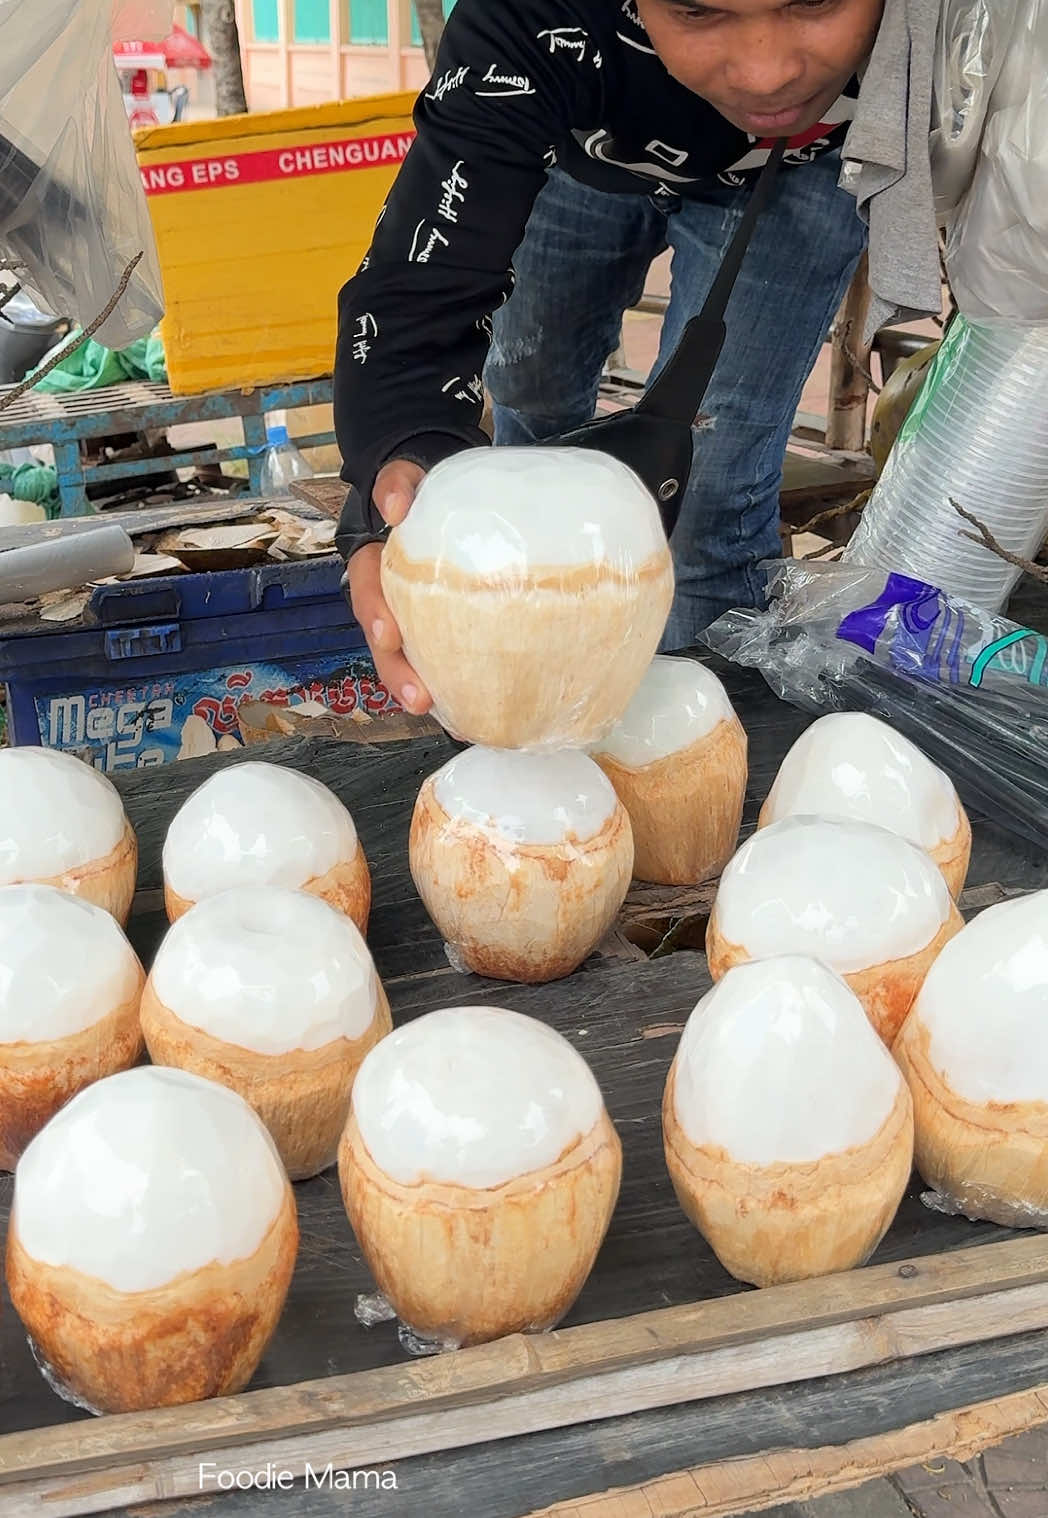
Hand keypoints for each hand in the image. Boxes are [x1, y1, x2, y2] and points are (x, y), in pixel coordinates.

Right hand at [346, 459, 432, 715]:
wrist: (436, 492)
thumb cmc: (418, 485)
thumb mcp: (406, 472)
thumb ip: (398, 482)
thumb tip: (396, 506)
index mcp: (374, 561)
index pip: (367, 588)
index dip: (375, 613)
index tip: (389, 635)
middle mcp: (385, 594)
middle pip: (382, 639)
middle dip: (396, 671)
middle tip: (419, 698)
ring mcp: (408, 613)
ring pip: (403, 657)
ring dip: (416, 688)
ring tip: (440, 715)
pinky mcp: (434, 624)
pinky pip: (434, 657)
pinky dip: (445, 685)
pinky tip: (465, 711)